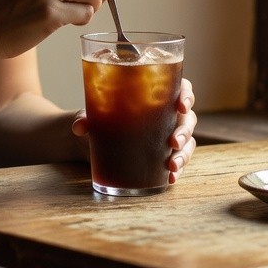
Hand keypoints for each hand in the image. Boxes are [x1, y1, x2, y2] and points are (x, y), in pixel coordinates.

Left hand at [69, 77, 197, 182]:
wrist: (89, 140)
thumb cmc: (97, 118)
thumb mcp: (91, 115)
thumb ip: (86, 118)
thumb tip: (80, 126)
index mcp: (155, 95)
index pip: (181, 89)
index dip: (187, 95)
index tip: (182, 106)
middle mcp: (166, 114)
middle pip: (188, 119)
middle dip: (184, 131)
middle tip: (173, 142)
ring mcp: (167, 135)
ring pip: (187, 142)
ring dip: (184, 154)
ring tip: (172, 166)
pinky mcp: (162, 155)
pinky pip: (177, 161)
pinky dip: (177, 170)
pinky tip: (170, 178)